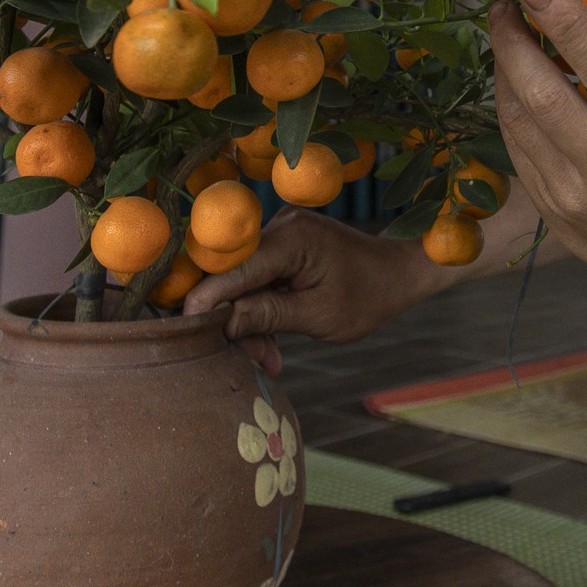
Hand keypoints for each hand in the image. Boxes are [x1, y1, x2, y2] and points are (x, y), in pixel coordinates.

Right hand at [183, 208, 451, 373]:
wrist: (399, 274)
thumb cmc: (369, 297)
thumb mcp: (318, 316)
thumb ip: (266, 316)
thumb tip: (219, 322)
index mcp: (292, 238)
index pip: (234, 269)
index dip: (207, 301)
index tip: (186, 332)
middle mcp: (281, 226)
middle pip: (235, 276)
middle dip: (237, 321)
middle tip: (256, 360)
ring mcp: (281, 233)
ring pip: (244, 282)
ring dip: (251, 322)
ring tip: (271, 360)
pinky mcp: (284, 245)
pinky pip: (258, 278)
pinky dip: (262, 309)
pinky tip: (272, 343)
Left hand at [488, 0, 586, 321]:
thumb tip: (568, 15)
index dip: (564, 20)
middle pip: (545, 96)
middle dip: (514, 41)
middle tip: (504, 5)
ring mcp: (575, 198)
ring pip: (519, 119)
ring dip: (504, 68)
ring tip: (506, 35)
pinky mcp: (548, 211)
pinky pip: (515, 146)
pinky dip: (508, 105)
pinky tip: (512, 80)